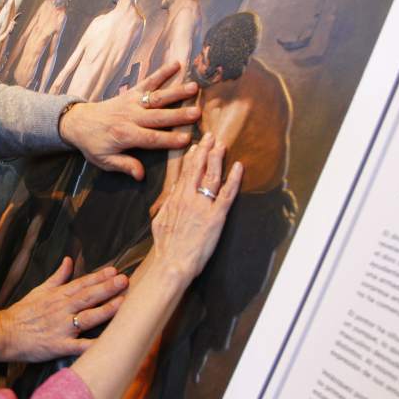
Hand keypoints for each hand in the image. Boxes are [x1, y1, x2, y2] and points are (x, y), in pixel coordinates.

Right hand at [0, 257, 128, 362]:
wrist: (4, 333)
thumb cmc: (22, 312)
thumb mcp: (39, 290)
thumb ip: (57, 276)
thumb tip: (69, 260)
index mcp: (58, 296)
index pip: (82, 283)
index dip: (99, 277)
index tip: (114, 271)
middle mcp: (62, 309)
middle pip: (88, 297)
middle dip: (107, 288)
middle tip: (125, 281)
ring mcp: (62, 327)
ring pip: (87, 317)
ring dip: (105, 310)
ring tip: (122, 302)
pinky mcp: (59, 345)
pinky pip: (79, 346)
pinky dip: (92, 345)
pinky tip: (107, 343)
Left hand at [58, 62, 201, 179]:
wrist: (78, 122)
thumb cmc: (93, 144)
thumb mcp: (104, 160)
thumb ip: (124, 166)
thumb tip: (141, 176)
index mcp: (125, 135)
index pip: (151, 138)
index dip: (169, 139)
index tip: (187, 140)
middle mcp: (130, 117)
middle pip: (158, 116)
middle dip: (178, 115)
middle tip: (197, 113)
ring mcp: (132, 102)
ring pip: (156, 97)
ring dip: (175, 92)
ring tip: (194, 87)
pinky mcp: (131, 93)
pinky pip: (148, 81)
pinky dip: (162, 72)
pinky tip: (177, 64)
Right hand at [151, 133, 241, 281]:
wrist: (172, 262)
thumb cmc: (166, 247)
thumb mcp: (159, 221)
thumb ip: (167, 205)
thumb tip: (172, 192)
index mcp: (174, 199)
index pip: (183, 172)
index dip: (191, 157)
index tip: (195, 146)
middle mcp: (188, 198)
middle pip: (197, 168)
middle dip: (204, 150)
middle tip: (210, 136)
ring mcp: (202, 206)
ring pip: (211, 176)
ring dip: (217, 158)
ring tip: (222, 145)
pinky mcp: (216, 216)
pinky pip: (227, 194)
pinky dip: (233, 179)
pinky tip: (238, 167)